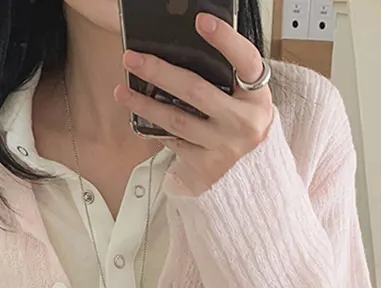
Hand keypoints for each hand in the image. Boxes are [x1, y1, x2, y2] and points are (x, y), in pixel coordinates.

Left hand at [114, 11, 273, 195]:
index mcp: (257, 97)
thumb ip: (226, 78)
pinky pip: (176, 143)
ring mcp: (225, 148)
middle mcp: (243, 123)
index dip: (225, 39)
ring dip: (145, 105)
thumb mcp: (248, 99)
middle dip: (159, 72)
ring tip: (123, 92)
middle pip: (195, 91)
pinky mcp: (208, 168)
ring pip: (177, 121)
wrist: (256, 173)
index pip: (245, 61)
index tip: (202, 21)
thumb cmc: (246, 127)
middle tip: (133, 59)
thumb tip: (185, 51)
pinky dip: (159, 129)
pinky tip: (144, 118)